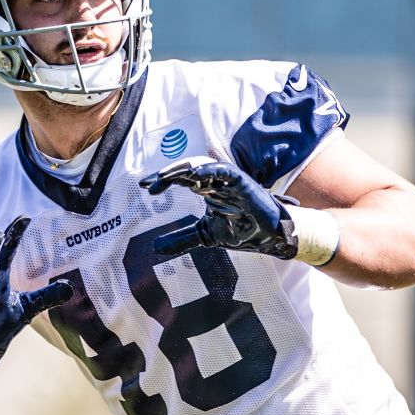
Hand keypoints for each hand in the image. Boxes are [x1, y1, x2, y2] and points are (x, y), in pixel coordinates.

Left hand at [139, 160, 298, 259]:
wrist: (269, 238)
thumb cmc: (241, 231)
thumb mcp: (204, 236)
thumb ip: (181, 238)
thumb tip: (154, 247)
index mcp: (206, 190)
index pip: (179, 180)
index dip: (162, 181)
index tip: (145, 187)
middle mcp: (214, 182)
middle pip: (186, 171)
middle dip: (167, 175)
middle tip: (150, 185)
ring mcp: (227, 180)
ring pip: (200, 167)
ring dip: (181, 171)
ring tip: (163, 178)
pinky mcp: (241, 181)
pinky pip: (223, 171)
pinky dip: (207, 171)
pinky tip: (192, 176)